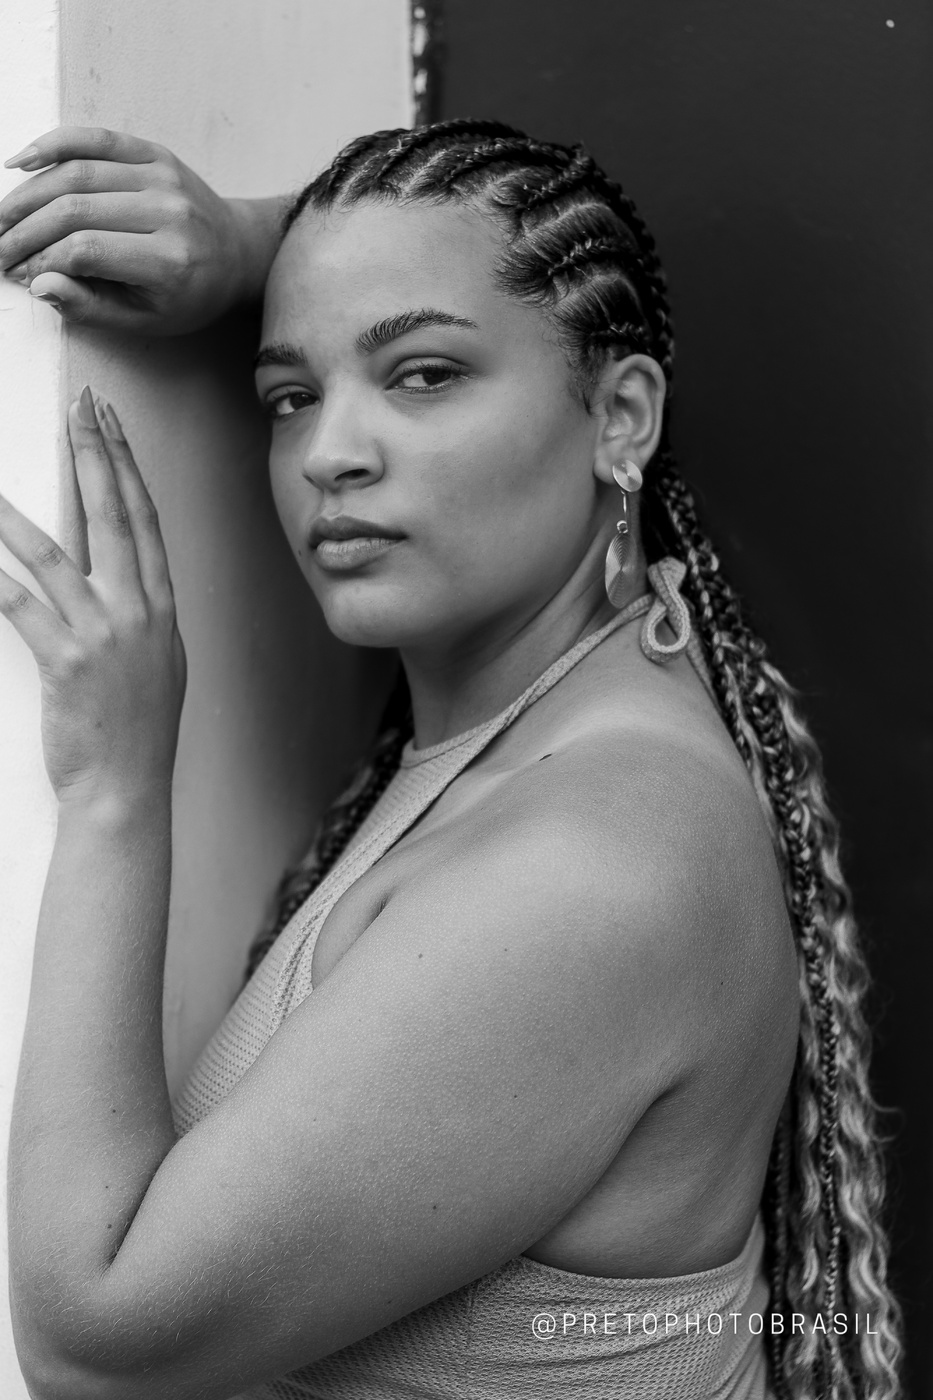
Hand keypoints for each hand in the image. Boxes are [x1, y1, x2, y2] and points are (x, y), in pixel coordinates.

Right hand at [0, 127, 278, 333]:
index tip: (20, 272)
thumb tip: (40, 284)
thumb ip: (92, 307)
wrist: (237, 254)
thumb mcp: (146, 319)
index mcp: (169, 261)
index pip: (85, 251)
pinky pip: (97, 139)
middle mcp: (168, 213)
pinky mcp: (156, 155)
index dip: (42, 261)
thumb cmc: (191, 294)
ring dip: (29, 195)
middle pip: (75, 210)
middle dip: (26, 231)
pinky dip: (54, 145)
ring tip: (2, 218)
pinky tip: (22, 164)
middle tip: (0, 247)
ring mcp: (163, 178)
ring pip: (77, 173)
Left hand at [0, 388, 186, 805]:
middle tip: (80, 406)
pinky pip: (20, 605)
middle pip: (114, 515)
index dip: (124, 463)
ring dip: (19, 512)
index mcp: (162, 607)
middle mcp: (139, 610)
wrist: (127, 789)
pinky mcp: (68, 660)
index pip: (145, 517)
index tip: (108, 421)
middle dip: (94, 453)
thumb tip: (127, 575)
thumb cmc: (138, 732)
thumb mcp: (158, 662)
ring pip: (58, 553)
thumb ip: (143, 614)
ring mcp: (106, 634)